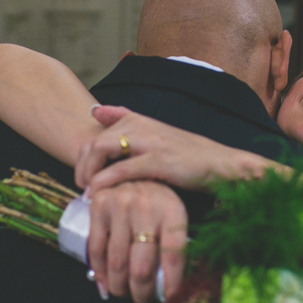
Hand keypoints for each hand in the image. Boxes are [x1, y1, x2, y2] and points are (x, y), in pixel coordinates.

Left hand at [76, 106, 272, 192]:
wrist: (221, 164)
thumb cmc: (187, 155)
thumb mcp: (155, 133)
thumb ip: (125, 120)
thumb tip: (95, 110)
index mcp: (137, 119)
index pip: (96, 132)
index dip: (83, 155)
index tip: (83, 173)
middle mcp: (141, 125)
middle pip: (94, 140)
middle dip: (81, 164)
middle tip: (81, 185)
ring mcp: (150, 142)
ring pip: (102, 148)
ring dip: (88, 171)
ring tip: (87, 190)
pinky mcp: (159, 161)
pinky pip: (122, 169)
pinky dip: (105, 181)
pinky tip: (98, 193)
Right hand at [88, 181, 186, 302]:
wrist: (132, 163)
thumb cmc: (159, 198)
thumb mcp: (174, 213)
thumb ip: (174, 244)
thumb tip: (169, 288)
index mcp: (173, 210)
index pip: (174, 256)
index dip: (171, 283)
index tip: (168, 298)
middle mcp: (146, 207)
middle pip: (142, 265)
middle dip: (141, 292)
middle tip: (142, 300)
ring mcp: (120, 206)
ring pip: (117, 262)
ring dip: (119, 286)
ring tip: (124, 294)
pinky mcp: (99, 205)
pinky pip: (97, 248)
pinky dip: (100, 272)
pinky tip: (106, 283)